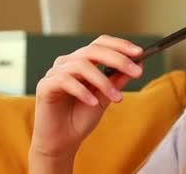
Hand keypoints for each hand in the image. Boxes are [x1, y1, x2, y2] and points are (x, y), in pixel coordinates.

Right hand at [29, 35, 143, 157]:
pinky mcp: (45, 86)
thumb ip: (117, 80)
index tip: (140, 52)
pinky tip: (93, 103)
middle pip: (93, 50)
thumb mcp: (106, 97)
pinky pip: (65, 81)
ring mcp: (55, 73)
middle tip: (136, 72)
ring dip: (103, 81)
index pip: (100, 43)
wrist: (62, 142)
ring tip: (117, 98)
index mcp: (82, 61)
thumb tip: (138, 64)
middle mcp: (68, 62)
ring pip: (81, 65)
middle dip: (118, 60)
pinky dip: (83, 91)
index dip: (120, 45)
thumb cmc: (81, 118)